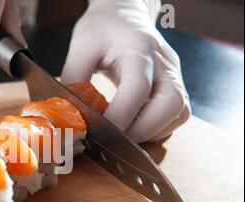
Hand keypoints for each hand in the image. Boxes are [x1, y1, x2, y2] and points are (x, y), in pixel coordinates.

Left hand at [61, 0, 189, 142]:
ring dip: (153, 132)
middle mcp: (164, 64)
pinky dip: (158, 129)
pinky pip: (176, 115)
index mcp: (139, 49)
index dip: (121, 114)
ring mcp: (174, 76)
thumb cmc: (104, 28)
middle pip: (172, 103)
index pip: (138, 87)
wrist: (126, 16)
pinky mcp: (175, 87)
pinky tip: (135, 129)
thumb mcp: (82, 44)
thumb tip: (68, 112)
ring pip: (179, 113)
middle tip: (116, 141)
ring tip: (124, 136)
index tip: (100, 131)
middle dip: (144, 129)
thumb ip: (74, 77)